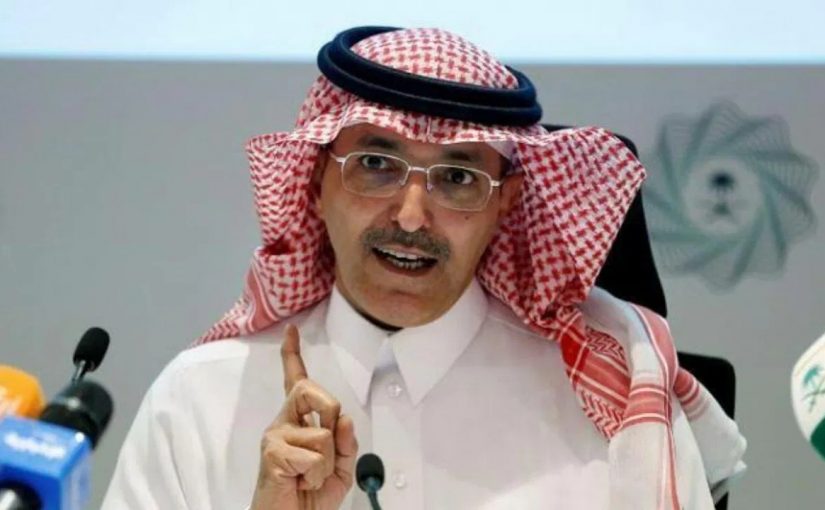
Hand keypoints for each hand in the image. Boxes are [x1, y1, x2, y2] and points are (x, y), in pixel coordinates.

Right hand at [250, 324, 357, 509]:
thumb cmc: (309, 496)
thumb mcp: (340, 468)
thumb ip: (346, 443)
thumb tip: (345, 419)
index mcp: (298, 422)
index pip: (296, 380)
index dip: (293, 354)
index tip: (291, 330)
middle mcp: (283, 422)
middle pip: (311, 390)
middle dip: (330, 413)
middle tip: (325, 450)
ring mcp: (275, 436)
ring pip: (323, 433)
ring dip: (327, 464)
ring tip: (309, 478)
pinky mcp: (272, 452)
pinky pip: (315, 456)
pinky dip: (318, 476)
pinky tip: (301, 484)